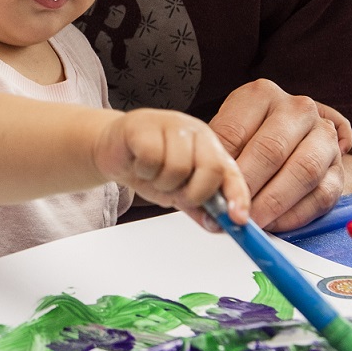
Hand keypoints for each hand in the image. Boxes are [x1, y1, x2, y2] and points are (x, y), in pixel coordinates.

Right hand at [93, 109, 249, 228]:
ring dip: (161, 182)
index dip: (238, 196)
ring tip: (153, 174)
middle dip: (193, 192)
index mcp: (210, 148)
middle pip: (210, 169)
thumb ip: (199, 208)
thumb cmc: (150, 167)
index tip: (237, 219)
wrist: (113, 149)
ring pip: (178, 167)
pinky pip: (151, 158)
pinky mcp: (144, 124)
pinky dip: (143, 170)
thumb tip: (219, 226)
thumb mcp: (178, 192)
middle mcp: (195, 133)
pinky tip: (139, 164)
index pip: (231, 172)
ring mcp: (171, 125)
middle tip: (175, 192)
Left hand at [208, 81, 350, 232]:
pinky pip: (320, 195)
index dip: (222, 168)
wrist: (297, 142)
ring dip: (273, 203)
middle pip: (271, 150)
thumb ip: (218, 158)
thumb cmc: (252, 140)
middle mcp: (298, 109)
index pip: (235, 131)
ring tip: (252, 222)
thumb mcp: (229, 137)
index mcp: (262, 94)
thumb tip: (207, 194)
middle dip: (248, 188)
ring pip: (303, 171)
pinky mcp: (339, 168)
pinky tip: (275, 223)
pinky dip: (295, 215)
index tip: (212, 193)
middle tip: (232, 212)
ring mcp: (324, 136)